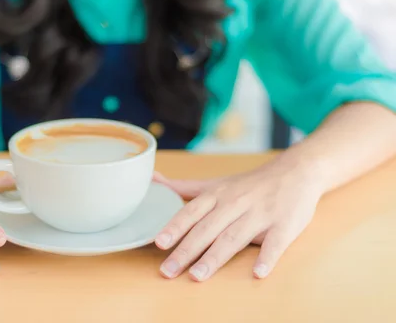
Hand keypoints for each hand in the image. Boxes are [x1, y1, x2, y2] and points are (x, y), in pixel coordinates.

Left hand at [153, 166, 322, 280]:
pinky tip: (258, 273)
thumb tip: (153, 180)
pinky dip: (267, 257)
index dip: (175, 227)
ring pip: (235, 237)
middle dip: (186, 250)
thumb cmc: (249, 184)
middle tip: (168, 270)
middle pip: (208, 229)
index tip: (159, 242)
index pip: (192, 212)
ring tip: (198, 276)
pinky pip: (275, 243)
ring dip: (216, 257)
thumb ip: (184, 187)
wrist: (296, 172)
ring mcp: (260, 214)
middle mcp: (235, 203)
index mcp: (218, 195)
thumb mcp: (215, 183)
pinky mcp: (284, 225)